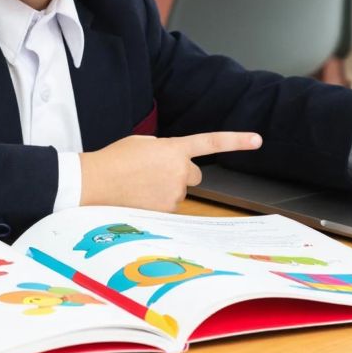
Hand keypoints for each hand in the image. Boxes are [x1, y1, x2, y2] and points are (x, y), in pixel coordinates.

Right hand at [80, 132, 262, 211]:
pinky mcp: (165, 212)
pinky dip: (155, 203)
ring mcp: (173, 194)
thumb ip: (162, 149)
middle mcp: (179, 171)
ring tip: (138, 185)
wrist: (94, 182)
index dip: (236, 141)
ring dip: (163, 189)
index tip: (257, 140)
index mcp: (174, 149)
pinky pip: (166, 207)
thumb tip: (169, 162)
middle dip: (181, 175)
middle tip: (157, 174)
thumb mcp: (141, 143)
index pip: (211, 142)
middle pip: (193, 174)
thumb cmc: (113, 160)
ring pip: (177, 192)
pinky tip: (137, 198)